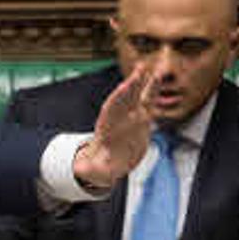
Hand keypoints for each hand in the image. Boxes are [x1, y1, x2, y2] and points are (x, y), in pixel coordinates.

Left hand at [73, 61, 158, 189]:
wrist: (110, 162)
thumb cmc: (102, 166)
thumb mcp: (94, 170)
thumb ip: (89, 169)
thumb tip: (80, 171)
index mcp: (107, 128)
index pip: (111, 110)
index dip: (118, 99)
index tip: (124, 87)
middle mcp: (118, 119)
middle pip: (125, 99)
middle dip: (132, 85)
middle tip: (140, 69)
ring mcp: (131, 116)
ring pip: (137, 96)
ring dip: (143, 83)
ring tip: (151, 68)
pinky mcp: (142, 118)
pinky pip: (148, 101)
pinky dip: (152, 89)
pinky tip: (158, 76)